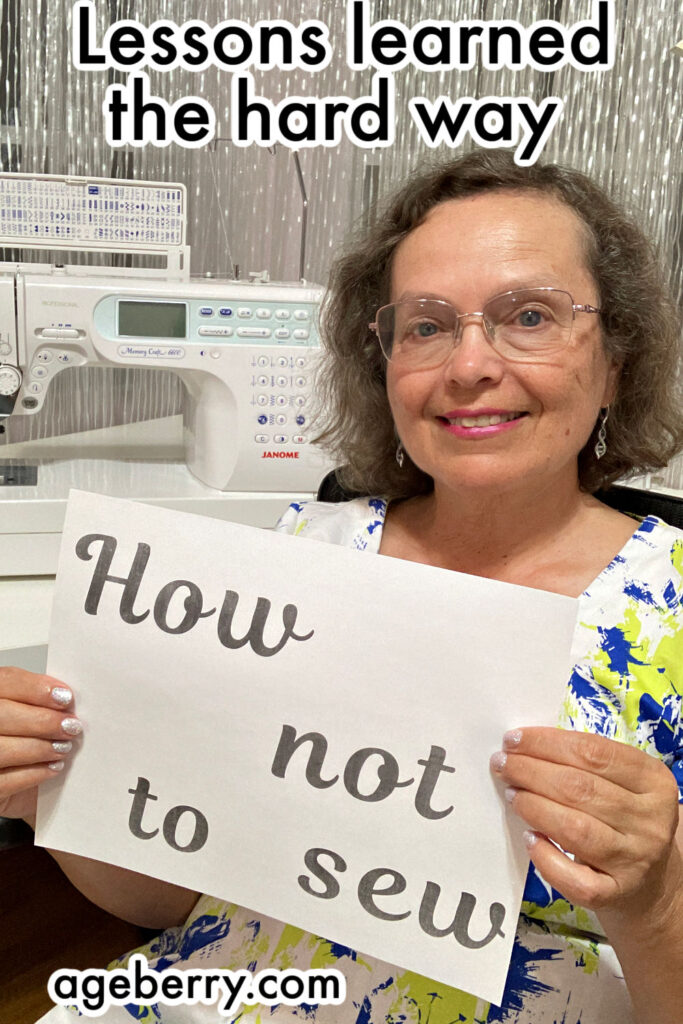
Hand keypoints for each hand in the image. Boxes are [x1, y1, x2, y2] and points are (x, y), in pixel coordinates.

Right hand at [0, 667, 81, 820]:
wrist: (19, 791)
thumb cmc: (24, 747)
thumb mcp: (31, 718)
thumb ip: (41, 703)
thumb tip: (67, 697)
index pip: (5, 681)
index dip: (34, 687)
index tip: (65, 697)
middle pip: (1, 714)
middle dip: (42, 720)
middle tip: (70, 726)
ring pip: (2, 749)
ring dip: (40, 748)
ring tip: (64, 748)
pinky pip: (5, 780)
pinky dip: (34, 773)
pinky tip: (53, 767)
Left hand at [490, 726, 681, 926]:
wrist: (652, 881)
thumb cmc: (624, 819)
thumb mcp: (623, 784)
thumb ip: (585, 764)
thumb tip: (526, 748)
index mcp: (654, 781)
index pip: (594, 752)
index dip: (547, 743)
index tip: (513, 739)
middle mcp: (650, 820)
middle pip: (580, 788)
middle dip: (531, 771)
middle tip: (502, 764)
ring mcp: (635, 860)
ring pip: (575, 828)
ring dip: (534, 807)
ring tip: (512, 794)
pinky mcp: (616, 894)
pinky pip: (574, 878)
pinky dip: (545, 857)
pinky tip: (529, 839)